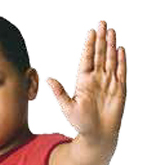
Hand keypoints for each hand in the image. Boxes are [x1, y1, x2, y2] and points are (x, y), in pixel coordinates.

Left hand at [47, 20, 126, 143]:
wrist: (97, 135)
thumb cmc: (81, 123)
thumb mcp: (67, 107)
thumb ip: (59, 92)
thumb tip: (48, 78)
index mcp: (83, 82)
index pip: (87, 59)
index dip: (89, 46)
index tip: (90, 32)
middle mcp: (96, 80)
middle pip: (99, 56)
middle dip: (101, 40)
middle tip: (102, 23)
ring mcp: (108, 83)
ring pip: (110, 60)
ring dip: (111, 46)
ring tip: (111, 31)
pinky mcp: (119, 89)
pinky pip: (121, 72)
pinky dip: (121, 61)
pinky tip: (120, 50)